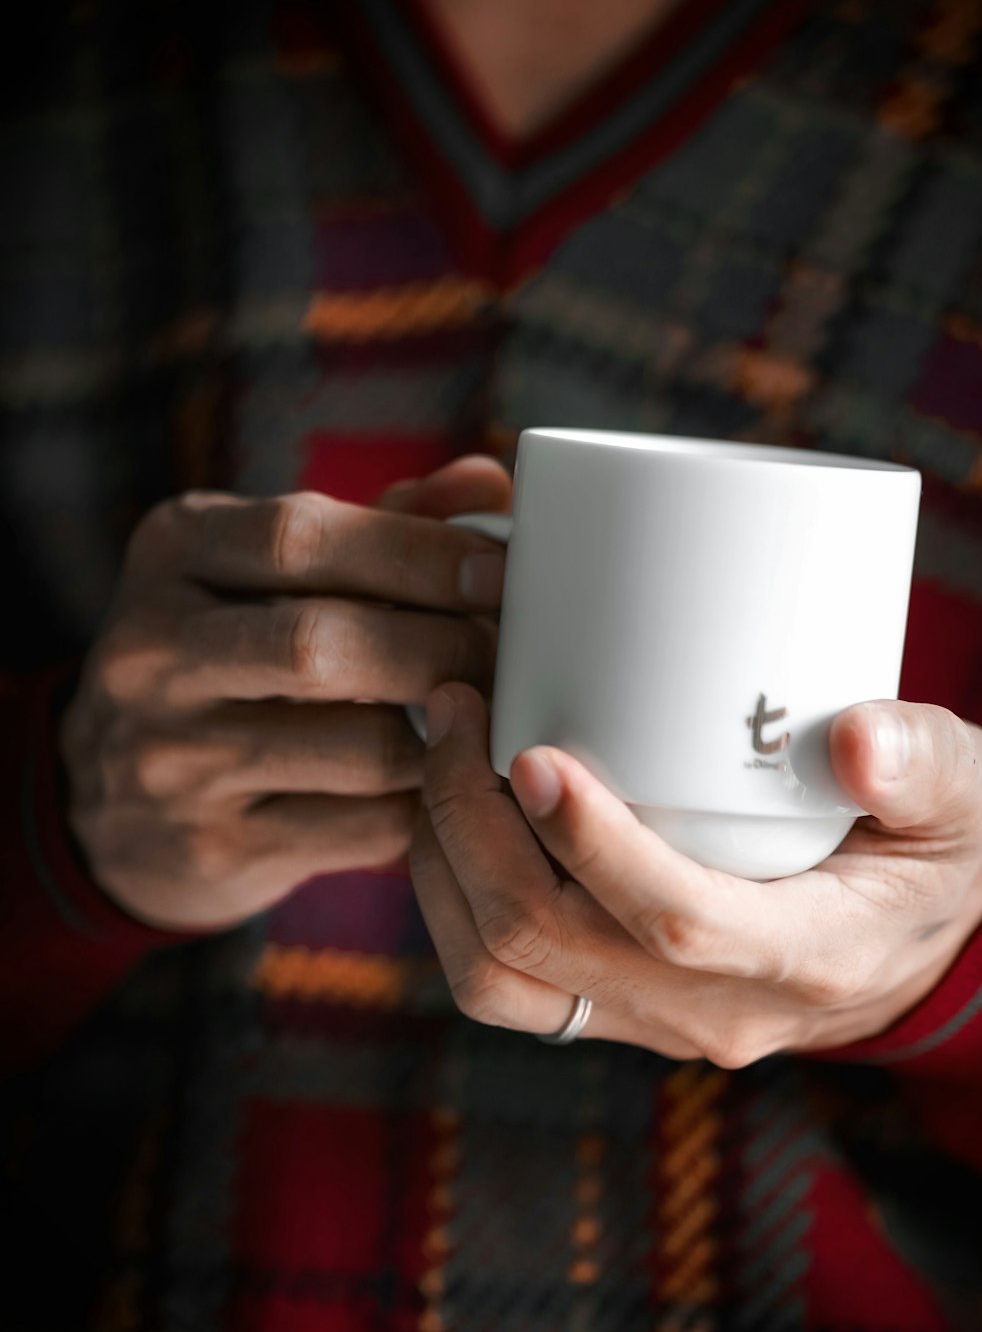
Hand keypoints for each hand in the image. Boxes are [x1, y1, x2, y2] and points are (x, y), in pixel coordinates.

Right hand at [60, 458, 511, 930]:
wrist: (121, 809)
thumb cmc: (230, 658)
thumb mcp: (265, 572)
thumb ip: (376, 525)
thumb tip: (486, 485)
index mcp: (171, 555)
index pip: (299, 536)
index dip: (416, 552)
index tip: (498, 570)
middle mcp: (151, 654)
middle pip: (322, 644)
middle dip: (442, 646)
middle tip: (510, 654)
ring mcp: (173, 760)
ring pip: (356, 747)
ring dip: (448, 734)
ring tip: (494, 715)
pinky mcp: (213, 846)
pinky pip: (361, 826)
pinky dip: (425, 803)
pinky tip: (449, 781)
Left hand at [410, 685, 981, 1060]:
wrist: (906, 954)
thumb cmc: (927, 855)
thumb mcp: (962, 797)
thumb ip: (923, 761)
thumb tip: (857, 737)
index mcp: (809, 957)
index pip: (674, 921)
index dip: (592, 845)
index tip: (532, 752)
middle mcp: (715, 1010)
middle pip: (550, 946)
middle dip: (473, 827)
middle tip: (453, 711)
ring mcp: (651, 1022)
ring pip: (501, 978)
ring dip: (443, 865)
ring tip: (436, 753)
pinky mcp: (611, 1010)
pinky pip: (501, 981)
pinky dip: (451, 897)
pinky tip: (449, 808)